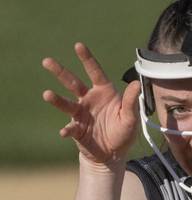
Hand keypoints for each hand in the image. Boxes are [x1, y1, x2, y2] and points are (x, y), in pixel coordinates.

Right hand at [42, 42, 140, 167]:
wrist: (113, 154)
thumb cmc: (123, 133)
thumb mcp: (131, 118)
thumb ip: (131, 102)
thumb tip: (136, 84)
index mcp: (103, 92)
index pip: (95, 72)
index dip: (87, 59)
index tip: (78, 45)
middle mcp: (89, 99)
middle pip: (72, 83)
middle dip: (60, 72)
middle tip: (47, 62)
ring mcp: (80, 113)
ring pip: (66, 103)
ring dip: (57, 100)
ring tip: (47, 94)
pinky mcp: (77, 129)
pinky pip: (71, 128)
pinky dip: (67, 130)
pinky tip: (64, 132)